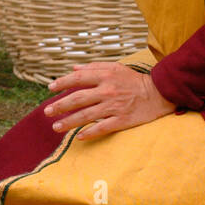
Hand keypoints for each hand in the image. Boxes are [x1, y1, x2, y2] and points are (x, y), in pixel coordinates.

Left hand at [43, 63, 175, 140]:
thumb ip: (94, 67)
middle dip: (60, 106)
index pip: (78, 79)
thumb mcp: (115, 67)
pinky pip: (102, 127)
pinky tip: (79, 137)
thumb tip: (74, 69)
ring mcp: (114, 106)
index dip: (62, 83)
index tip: (50, 88)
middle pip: (78, 99)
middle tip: (47, 112)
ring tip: (56, 127)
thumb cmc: (134, 80)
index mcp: (105, 76)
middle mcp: (107, 91)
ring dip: (69, 122)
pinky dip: (89, 133)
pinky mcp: (122, 120)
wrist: (158, 93)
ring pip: (86, 115)